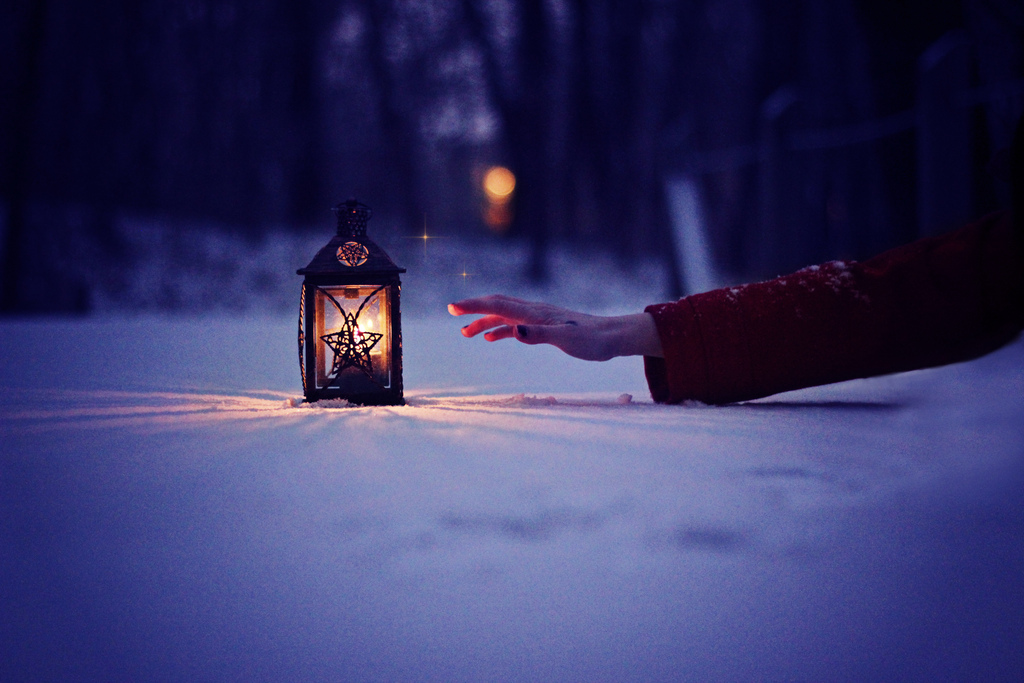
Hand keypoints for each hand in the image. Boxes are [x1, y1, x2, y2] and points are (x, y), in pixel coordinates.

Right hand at [448, 295, 662, 360]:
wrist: (613, 336)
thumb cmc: (593, 340)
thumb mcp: (566, 339)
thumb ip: (538, 334)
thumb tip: (513, 330)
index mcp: (535, 313)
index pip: (498, 305)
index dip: (473, 306)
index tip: (452, 307)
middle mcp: (534, 311)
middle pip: (497, 305)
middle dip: (473, 309)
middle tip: (451, 313)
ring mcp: (539, 318)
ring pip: (504, 315)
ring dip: (484, 322)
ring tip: (465, 334)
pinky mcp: (544, 326)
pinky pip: (515, 324)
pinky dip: (500, 329)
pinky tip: (492, 339)